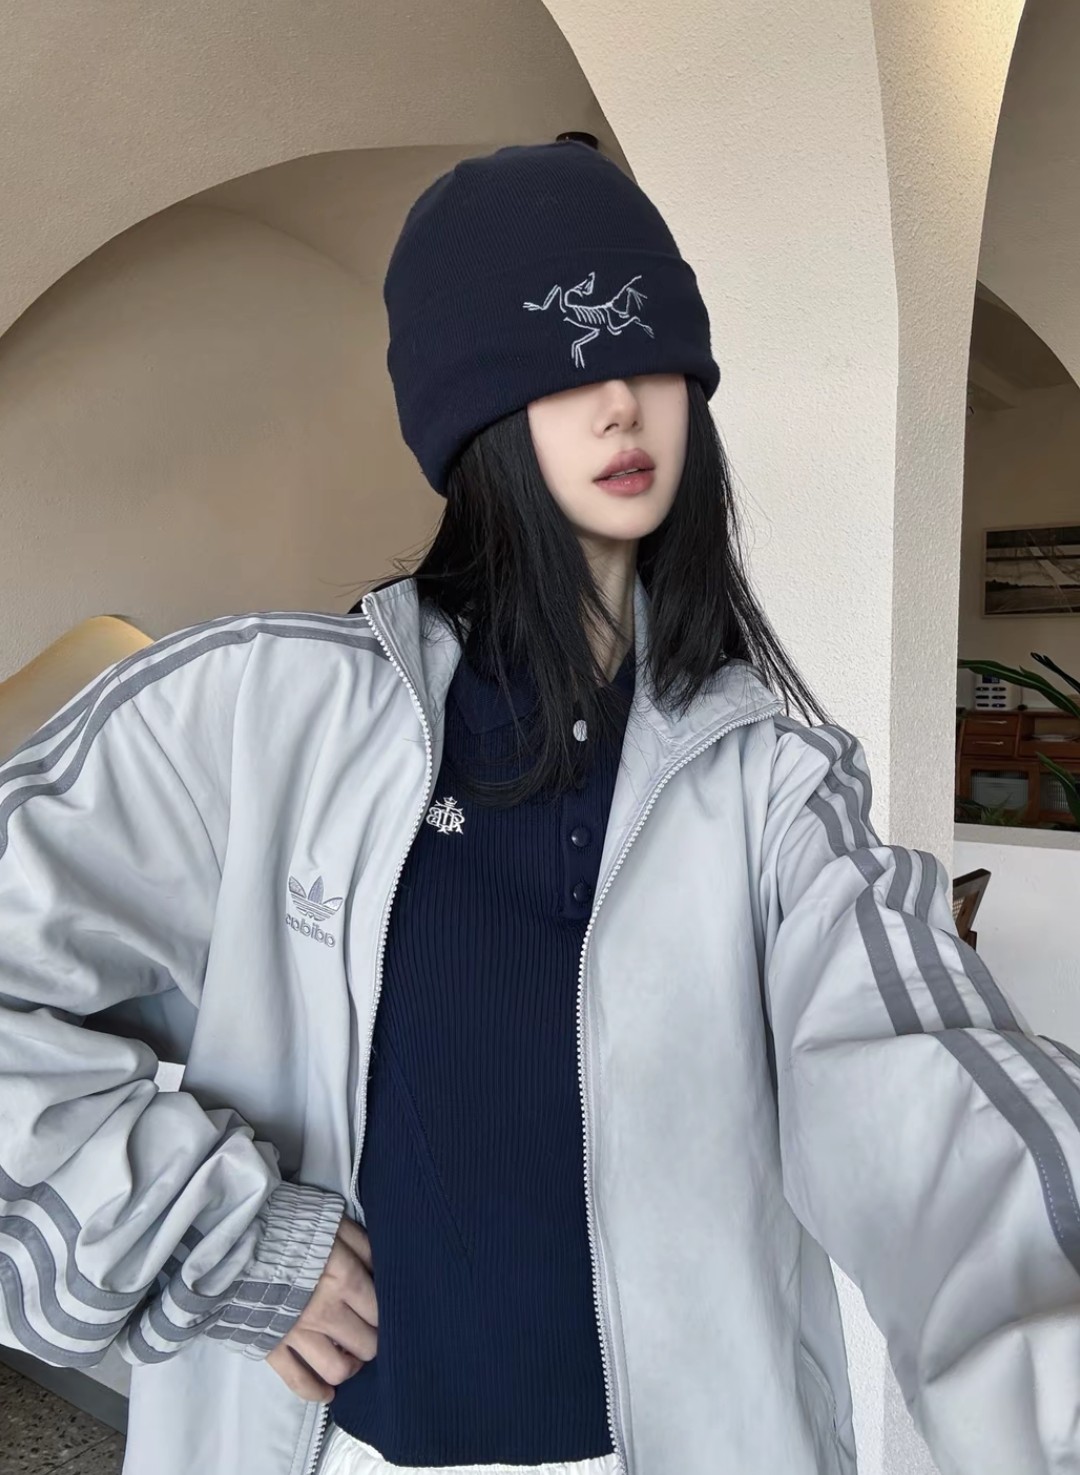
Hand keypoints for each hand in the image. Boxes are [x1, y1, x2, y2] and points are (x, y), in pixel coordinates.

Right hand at [265, 1215, 377, 1402]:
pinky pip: (298, 1382)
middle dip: (372, 1342)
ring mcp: (296, 1333)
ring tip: (350, 1357)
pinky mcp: (271, 1346)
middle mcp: (325, 1311)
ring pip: (337, 1369)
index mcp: (343, 1278)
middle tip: (368, 1334)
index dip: (387, 1314)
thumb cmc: (290, 1225)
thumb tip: (382, 1271)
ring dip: (349, 1368)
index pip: (380, 1312)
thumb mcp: (334, 1222)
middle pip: (365, 1345)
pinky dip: (317, 1392)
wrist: (235, 1236)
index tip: (382, 1311)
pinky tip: (328, 1391)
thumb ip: (363, 1245)